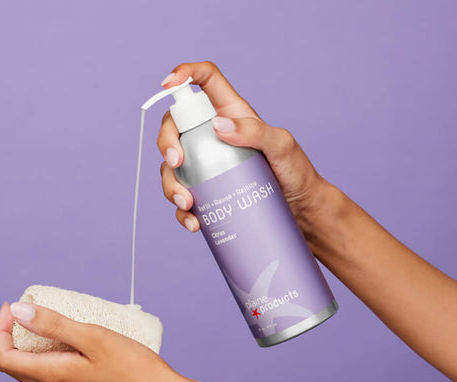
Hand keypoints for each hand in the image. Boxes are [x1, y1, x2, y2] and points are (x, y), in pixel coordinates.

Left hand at [0, 302, 197, 381]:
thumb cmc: (133, 368)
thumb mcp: (93, 338)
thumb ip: (54, 325)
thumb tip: (18, 311)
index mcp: (53, 378)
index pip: (5, 358)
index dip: (0, 331)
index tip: (11, 306)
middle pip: (17, 367)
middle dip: (12, 337)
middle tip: (27, 311)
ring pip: (36, 373)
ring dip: (32, 348)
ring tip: (50, 323)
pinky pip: (54, 378)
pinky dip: (51, 358)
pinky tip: (73, 344)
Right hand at [157, 61, 332, 233]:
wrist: (300, 211)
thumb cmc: (296, 173)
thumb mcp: (282, 146)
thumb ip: (255, 131)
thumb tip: (218, 126)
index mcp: (230, 113)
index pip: (204, 82)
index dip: (184, 74)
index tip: (167, 84)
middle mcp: (212, 136)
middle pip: (175, 127)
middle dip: (166, 143)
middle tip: (176, 162)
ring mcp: (206, 166)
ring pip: (172, 168)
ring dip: (170, 185)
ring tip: (187, 203)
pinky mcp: (206, 193)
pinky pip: (182, 199)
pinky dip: (182, 212)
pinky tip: (193, 222)